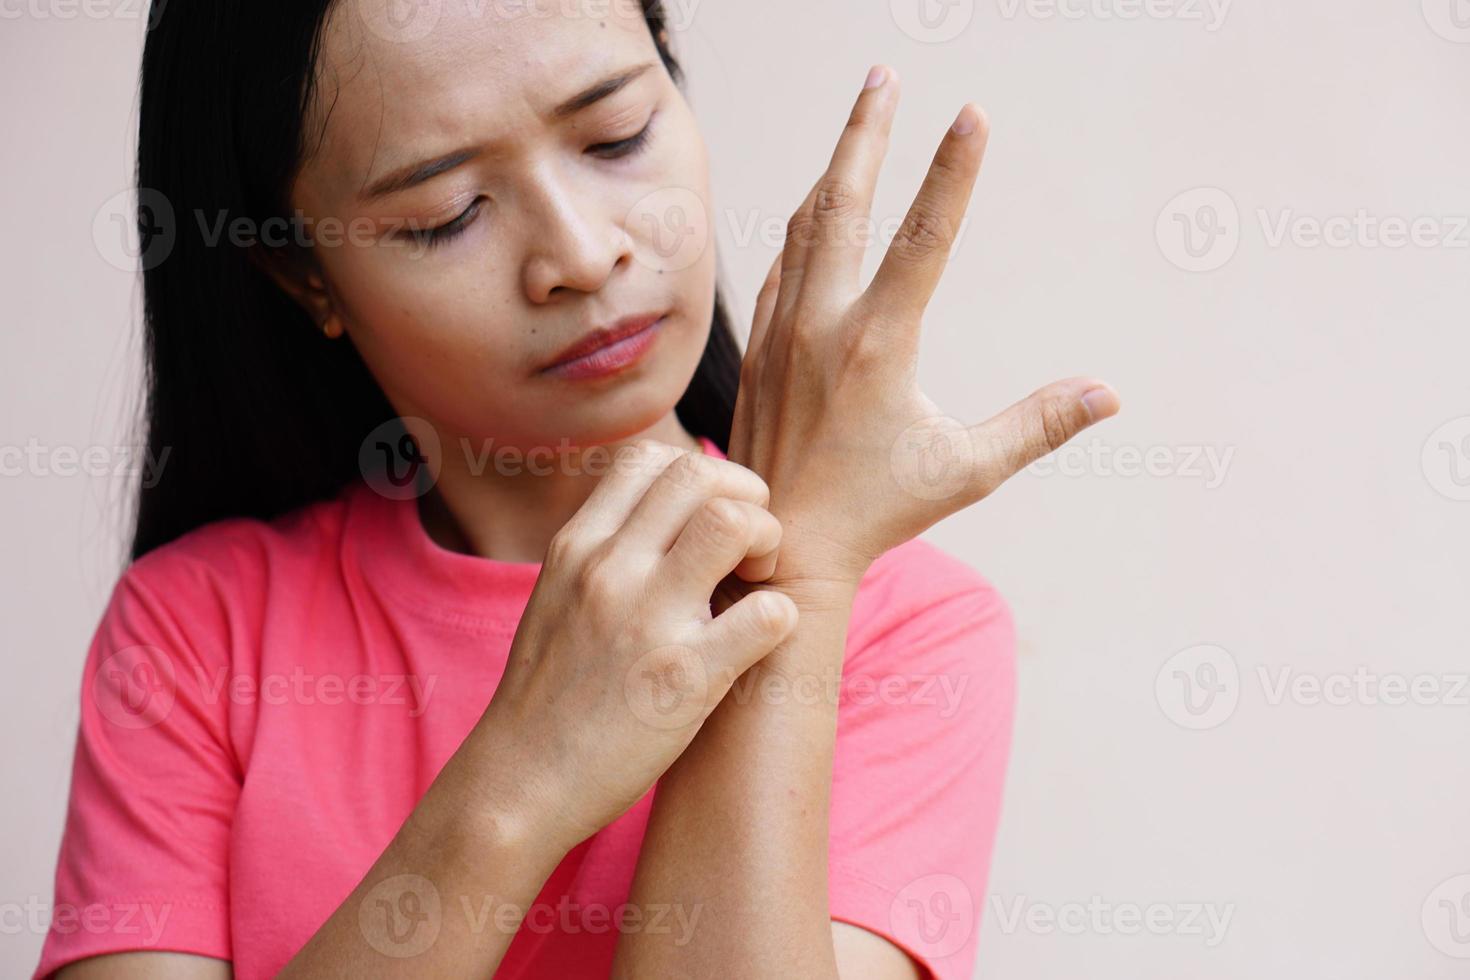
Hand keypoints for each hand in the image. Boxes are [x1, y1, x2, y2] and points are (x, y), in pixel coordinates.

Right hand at [476, 441, 797, 848]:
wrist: (520, 783)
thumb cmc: (549, 693)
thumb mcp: (559, 594)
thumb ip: (606, 548)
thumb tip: (664, 513)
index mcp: (577, 545)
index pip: (650, 458)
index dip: (701, 474)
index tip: (712, 516)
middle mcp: (609, 569)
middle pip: (700, 475)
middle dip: (747, 497)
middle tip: (752, 546)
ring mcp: (647, 621)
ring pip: (735, 524)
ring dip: (768, 543)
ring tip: (758, 583)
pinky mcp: (686, 679)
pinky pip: (766, 614)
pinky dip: (779, 617)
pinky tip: (761, 637)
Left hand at [728, 65, 1120, 589]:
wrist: (779, 544)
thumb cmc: (878, 511)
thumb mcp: (967, 471)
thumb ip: (1037, 425)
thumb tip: (1108, 394)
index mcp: (879, 345)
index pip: (924, 237)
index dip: (952, 172)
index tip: (973, 113)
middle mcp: (824, 326)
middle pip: (844, 203)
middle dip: (866, 131)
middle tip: (884, 76)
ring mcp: (785, 332)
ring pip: (805, 226)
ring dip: (834, 168)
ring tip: (858, 123)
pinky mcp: (763, 347)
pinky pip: (782, 264)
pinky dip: (805, 224)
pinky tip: (818, 208)